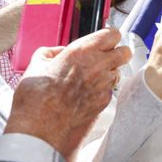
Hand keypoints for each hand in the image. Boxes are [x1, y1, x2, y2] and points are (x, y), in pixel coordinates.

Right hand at [6, 28, 131, 161]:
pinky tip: (84, 94)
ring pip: (118, 72)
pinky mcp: (105, 102)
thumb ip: (51, 52)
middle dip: (116, 53)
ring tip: (89, 78)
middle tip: (103, 57)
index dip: (108, 37)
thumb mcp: (36, 63)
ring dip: (108, 72)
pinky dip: (101, 90)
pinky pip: (109, 90)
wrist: (40, 126)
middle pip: (125, 52)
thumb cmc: (36, 96)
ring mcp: (104, 85)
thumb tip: (59, 52)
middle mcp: (98, 66)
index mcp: (82, 52)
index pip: (112, 34)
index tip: (102, 40)